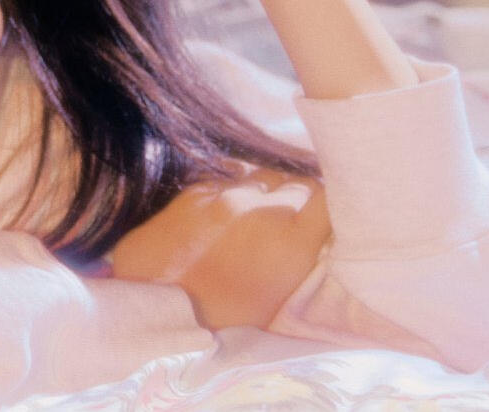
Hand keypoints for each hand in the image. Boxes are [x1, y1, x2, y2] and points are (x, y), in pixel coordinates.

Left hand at [106, 168, 331, 330]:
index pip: (330, 198)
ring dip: (269, 188)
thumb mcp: (276, 299)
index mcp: (292, 244)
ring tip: (261, 211)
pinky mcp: (199, 188)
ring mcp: (229, 194)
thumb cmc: (219, 315)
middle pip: (298, 182)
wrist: (153, 301)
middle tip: (295, 215)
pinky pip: (231, 175)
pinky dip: (237, 187)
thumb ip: (301, 258)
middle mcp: (264, 210)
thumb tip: (318, 237)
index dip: (336, 201)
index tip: (333, 211)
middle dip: (302, 196)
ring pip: (264, 174)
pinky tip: (230, 208)